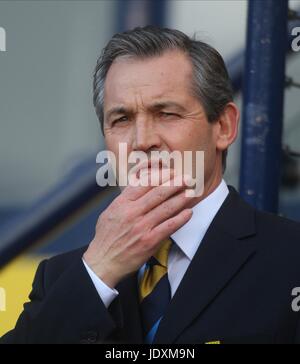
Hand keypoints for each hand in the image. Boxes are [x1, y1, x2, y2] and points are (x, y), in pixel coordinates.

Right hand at [83, 170, 193, 288]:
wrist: (103, 262)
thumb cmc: (106, 237)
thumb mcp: (110, 212)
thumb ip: (124, 198)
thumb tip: (137, 184)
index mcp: (122, 203)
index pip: (144, 183)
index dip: (161, 175)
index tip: (171, 171)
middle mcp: (132, 213)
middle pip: (158, 193)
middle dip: (175, 183)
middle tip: (187, 177)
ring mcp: (141, 227)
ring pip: (166, 208)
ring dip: (182, 198)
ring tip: (192, 192)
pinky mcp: (149, 241)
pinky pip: (169, 226)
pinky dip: (181, 219)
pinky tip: (189, 213)